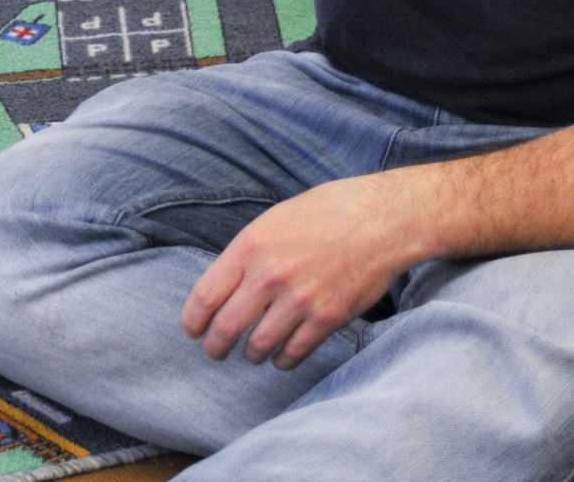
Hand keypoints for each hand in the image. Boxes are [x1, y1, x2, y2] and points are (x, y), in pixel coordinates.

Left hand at [179, 178, 420, 368]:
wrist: (381, 221)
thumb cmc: (325, 213)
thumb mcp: (272, 221)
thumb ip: (246, 254)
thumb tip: (225, 286)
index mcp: (249, 246)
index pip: (206, 295)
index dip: (193, 320)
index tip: (192, 330)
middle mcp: (269, 276)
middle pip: (226, 327)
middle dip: (215, 346)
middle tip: (214, 351)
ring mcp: (299, 299)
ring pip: (259, 345)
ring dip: (250, 355)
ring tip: (250, 354)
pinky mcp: (328, 318)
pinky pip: (295, 351)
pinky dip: (283, 360)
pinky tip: (280, 357)